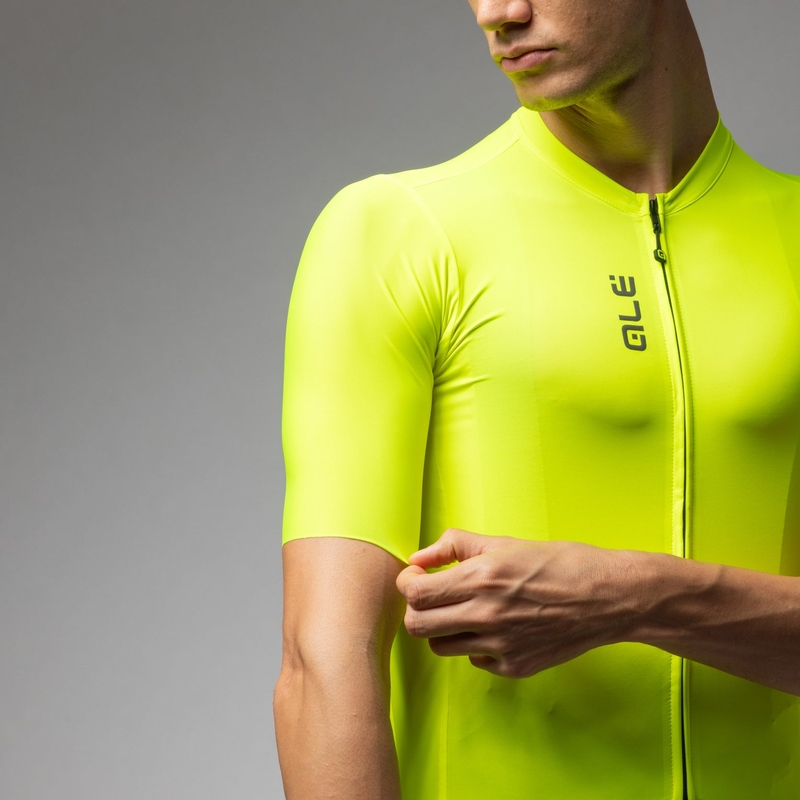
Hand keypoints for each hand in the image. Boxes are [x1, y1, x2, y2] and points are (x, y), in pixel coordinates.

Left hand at [395, 528, 641, 677]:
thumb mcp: (505, 543)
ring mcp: (501, 646)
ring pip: (441, 647)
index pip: (415, 593)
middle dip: (417, 609)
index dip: (408, 583)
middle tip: (432, 597)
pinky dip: (476, 646)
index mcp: (481, 579)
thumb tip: (419, 558)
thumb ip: (455, 546)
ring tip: (462, 611)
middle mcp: (486, 616)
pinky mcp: (515, 667)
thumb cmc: (560, 562)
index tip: (418, 577)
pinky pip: (475, 660)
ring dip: (442, 629)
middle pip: (417, 626)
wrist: (609, 597)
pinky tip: (495, 628)